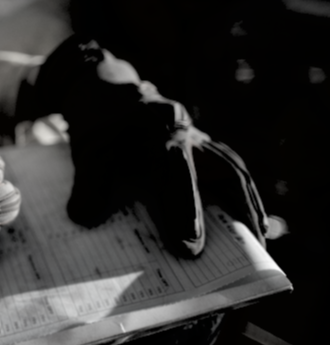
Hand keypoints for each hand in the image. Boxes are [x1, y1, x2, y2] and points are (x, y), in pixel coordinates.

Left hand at [30, 35, 268, 256]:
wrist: (104, 92)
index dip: (184, 209)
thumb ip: (86, 184)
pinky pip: (230, 169)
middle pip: (220, 170)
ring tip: (258, 242)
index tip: (187, 246)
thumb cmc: (97, 125)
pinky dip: (241, 195)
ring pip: (232, 169)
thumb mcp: (85, 152)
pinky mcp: (200, 144)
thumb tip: (86, 221)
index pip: (177, 170)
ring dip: (247, 205)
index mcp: (156, 126)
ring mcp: (195, 135)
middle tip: (244, 252)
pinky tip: (251, 222)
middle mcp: (184, 129)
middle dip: (232, 211)